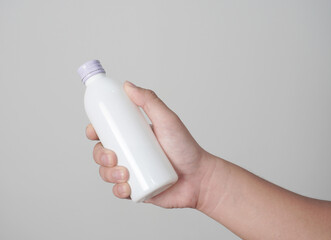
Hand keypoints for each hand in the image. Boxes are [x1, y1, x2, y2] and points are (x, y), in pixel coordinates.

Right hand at [86, 81, 213, 207]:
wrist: (199, 178)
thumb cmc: (185, 148)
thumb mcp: (167, 120)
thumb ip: (150, 101)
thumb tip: (127, 85)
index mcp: (134, 135)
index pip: (108, 131)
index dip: (96, 130)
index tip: (93, 131)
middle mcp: (131, 152)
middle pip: (102, 151)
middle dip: (100, 154)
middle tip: (112, 155)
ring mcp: (133, 171)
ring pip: (107, 172)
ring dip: (108, 173)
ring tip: (125, 173)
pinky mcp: (137, 189)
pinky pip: (119, 191)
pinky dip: (118, 190)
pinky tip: (126, 187)